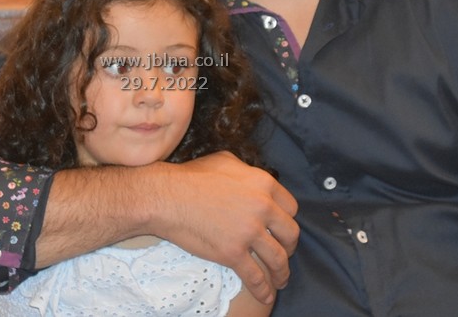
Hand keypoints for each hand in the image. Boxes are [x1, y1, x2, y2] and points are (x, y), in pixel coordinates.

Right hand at [152, 152, 297, 304]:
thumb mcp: (226, 161)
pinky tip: (267, 297)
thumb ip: (246, 171)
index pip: (291, 207)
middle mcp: (262, 207)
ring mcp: (249, 232)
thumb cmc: (191, 176)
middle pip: (290, 233)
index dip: (287, 219)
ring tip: (281, 280)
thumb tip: (251, 178)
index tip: (281, 229)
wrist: (167, 196)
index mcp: (263, 184)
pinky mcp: (233, 253)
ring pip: (278, 258)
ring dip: (282, 273)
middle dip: (289, 246)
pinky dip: (264, 291)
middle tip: (283, 252)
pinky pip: (256, 277)